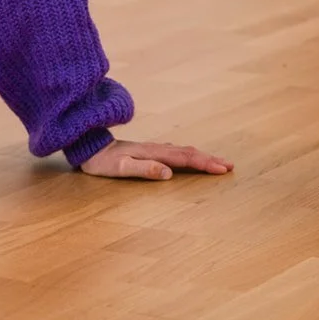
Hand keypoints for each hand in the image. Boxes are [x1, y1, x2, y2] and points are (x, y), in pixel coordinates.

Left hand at [80, 137, 233, 180]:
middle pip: (189, 152)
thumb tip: (168, 173)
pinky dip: (189, 156)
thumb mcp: (121, 168)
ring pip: (183, 151)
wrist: (88, 145)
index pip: (185, 158)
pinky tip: (190, 158)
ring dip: (202, 156)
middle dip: (210, 159)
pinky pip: (175, 152)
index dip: (205, 164)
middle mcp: (157, 149)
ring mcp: (153, 149)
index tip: (223, 169)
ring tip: (217, 162)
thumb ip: (144, 170)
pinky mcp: (149, 151)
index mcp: (154, 153)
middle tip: (230, 166)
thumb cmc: (103, 162)